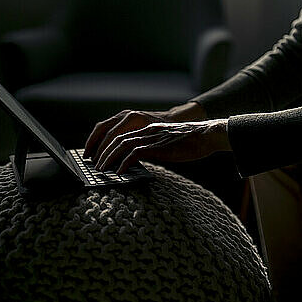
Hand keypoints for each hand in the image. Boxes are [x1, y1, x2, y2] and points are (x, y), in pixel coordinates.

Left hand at [84, 102, 206, 161]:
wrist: (207, 136)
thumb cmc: (191, 143)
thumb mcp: (167, 144)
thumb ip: (153, 149)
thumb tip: (140, 162)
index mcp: (148, 129)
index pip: (121, 134)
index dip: (106, 144)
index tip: (97, 155)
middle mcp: (146, 130)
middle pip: (116, 138)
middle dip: (102, 151)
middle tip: (94, 165)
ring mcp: (151, 137)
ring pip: (122, 144)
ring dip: (109, 157)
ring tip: (102, 170)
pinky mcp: (157, 146)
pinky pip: (135, 153)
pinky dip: (124, 163)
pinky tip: (120, 172)